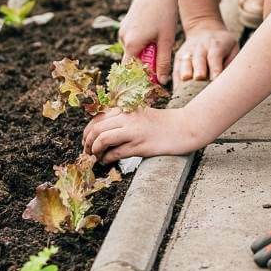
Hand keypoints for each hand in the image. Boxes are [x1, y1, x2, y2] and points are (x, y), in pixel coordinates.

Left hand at [82, 105, 205, 164]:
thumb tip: (102, 133)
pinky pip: (115, 153)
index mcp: (126, 108)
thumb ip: (123, 120)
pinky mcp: (139, 145)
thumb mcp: (140, 115)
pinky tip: (107, 162)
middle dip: (87, 143)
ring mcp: (133, 131)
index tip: (86, 141)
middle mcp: (127, 117)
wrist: (184, 127)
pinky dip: (106, 159)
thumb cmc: (163, 123)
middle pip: (96, 129)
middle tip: (87, 152)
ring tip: (95, 158)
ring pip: (102, 139)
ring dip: (94, 151)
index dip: (87, 131)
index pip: (98, 118)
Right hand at [117, 0, 195, 83]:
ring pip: (132, 49)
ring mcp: (123, 29)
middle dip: (144, 63)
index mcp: (132, 44)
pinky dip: (141, 41)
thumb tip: (161, 82)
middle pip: (131, 60)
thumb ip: (163, 62)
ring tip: (159, 41)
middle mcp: (123, 37)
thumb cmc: (165, 14)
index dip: (141, 78)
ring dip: (144, 51)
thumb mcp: (167, 40)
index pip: (131, 71)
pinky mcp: (126, 22)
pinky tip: (154, 31)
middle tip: (160, 60)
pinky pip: (132, 39)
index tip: (151, 82)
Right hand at [175, 21, 239, 81]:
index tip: (215, 79)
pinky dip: (176, 81)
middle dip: (198, 69)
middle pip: (198, 59)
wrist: (204, 29)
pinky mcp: (178, 58)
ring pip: (184, 63)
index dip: (215, 68)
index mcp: (215, 45)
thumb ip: (231, 63)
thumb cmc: (223, 45)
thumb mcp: (232, 48)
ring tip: (185, 87)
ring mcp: (187, 52)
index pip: (215, 56)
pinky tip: (178, 92)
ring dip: (185, 74)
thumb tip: (227, 82)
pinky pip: (176, 70)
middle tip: (199, 78)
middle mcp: (200, 47)